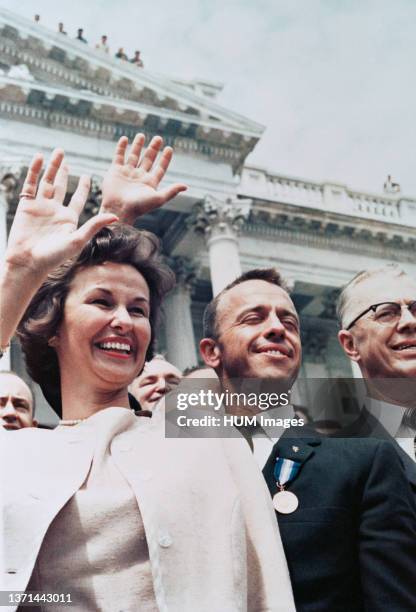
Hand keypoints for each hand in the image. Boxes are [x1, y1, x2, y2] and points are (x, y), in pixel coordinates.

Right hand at [6, 150, 117, 275]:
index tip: (88, 176)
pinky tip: (39, 158)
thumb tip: (116, 216)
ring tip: (58, 152)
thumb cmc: (54, 256)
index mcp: (69, 219)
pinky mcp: (26, 206)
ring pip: (46, 182)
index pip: (77, 198)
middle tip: (66, 155)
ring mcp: (40, 207)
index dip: (83, 187)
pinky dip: (34, 171)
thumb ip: (95, 225)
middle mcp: (55, 211)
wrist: (29, 261)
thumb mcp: (78, 239)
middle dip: (64, 171)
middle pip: (60, 186)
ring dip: (52, 167)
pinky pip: (30, 184)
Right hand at [101, 133, 187, 223]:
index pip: (160, 168)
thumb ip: (171, 191)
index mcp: (150, 183)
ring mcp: (127, 173)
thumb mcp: (158, 198)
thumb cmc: (139, 206)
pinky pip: (118, 156)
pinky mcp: (115, 171)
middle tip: (158, 138)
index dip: (165, 159)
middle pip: (148, 159)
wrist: (119, 209)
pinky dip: (121, 147)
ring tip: (142, 135)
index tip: (169, 148)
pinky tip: (125, 138)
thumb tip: (186, 186)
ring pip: (134, 156)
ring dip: (138, 145)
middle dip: (153, 149)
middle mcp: (139, 177)